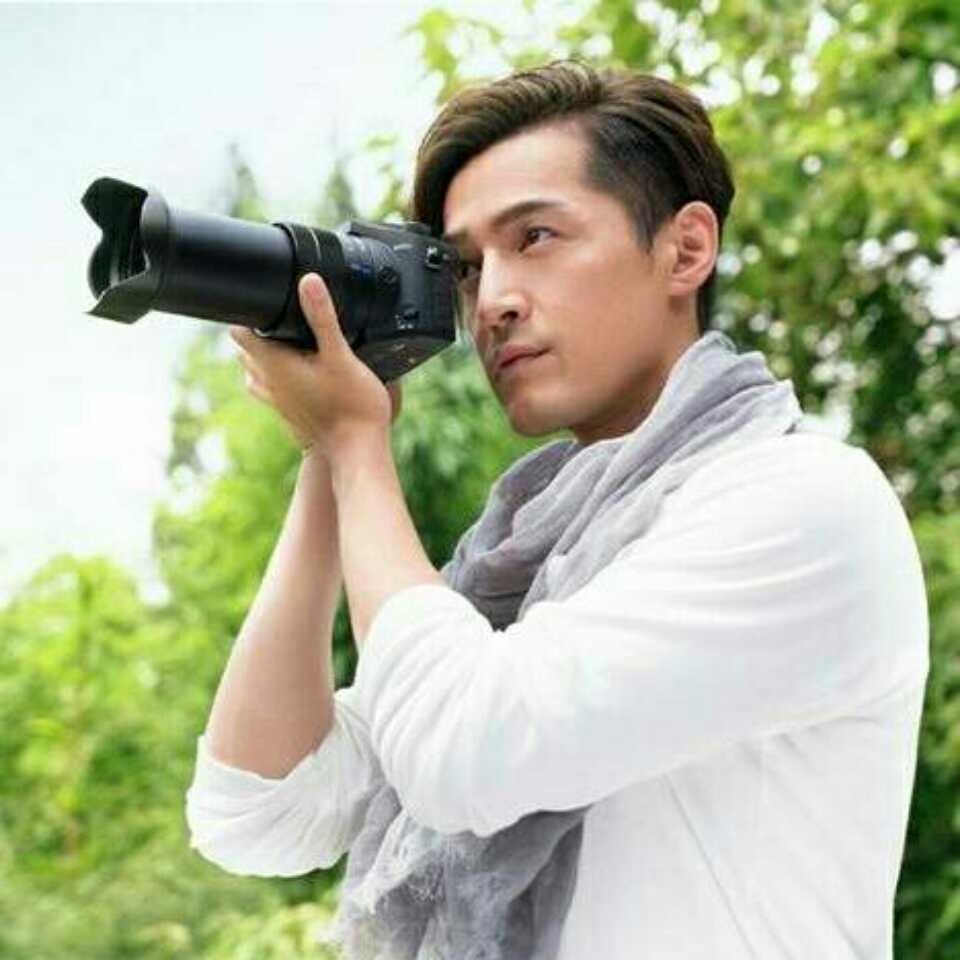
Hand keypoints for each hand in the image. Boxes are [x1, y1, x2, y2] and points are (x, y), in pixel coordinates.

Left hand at [230, 273, 402, 460]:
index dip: (247, 312)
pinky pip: (270, 388)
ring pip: (255, 370)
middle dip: (259, 330)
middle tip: (285, 317)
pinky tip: (301, 371)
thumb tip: (308, 281)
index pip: (239, 331)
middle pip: (246, 349)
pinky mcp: (289, 413)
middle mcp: (268, 383)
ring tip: (292, 341)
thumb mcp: (340, 355)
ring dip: (267, 354)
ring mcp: (277, 401)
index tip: (265, 301)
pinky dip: (277, 375)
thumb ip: (323, 317)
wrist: (359, 450)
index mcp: (274, 365)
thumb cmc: (352, 406)